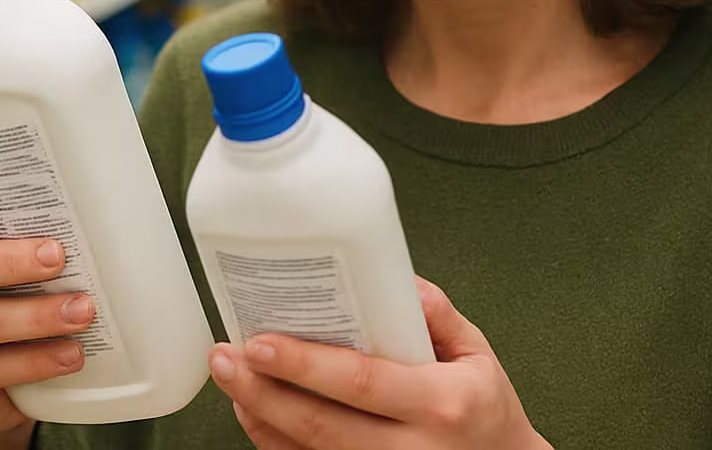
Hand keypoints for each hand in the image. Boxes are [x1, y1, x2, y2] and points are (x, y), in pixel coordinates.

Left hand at [208, 277, 551, 449]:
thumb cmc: (485, 410)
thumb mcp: (477, 353)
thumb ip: (436, 312)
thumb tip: (393, 278)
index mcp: (440, 403)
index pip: (361, 383)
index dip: (305, 365)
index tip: (262, 342)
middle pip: (321, 425)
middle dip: (263, 390)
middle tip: (226, 356)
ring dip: (261, 417)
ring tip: (231, 378)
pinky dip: (275, 444)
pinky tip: (255, 412)